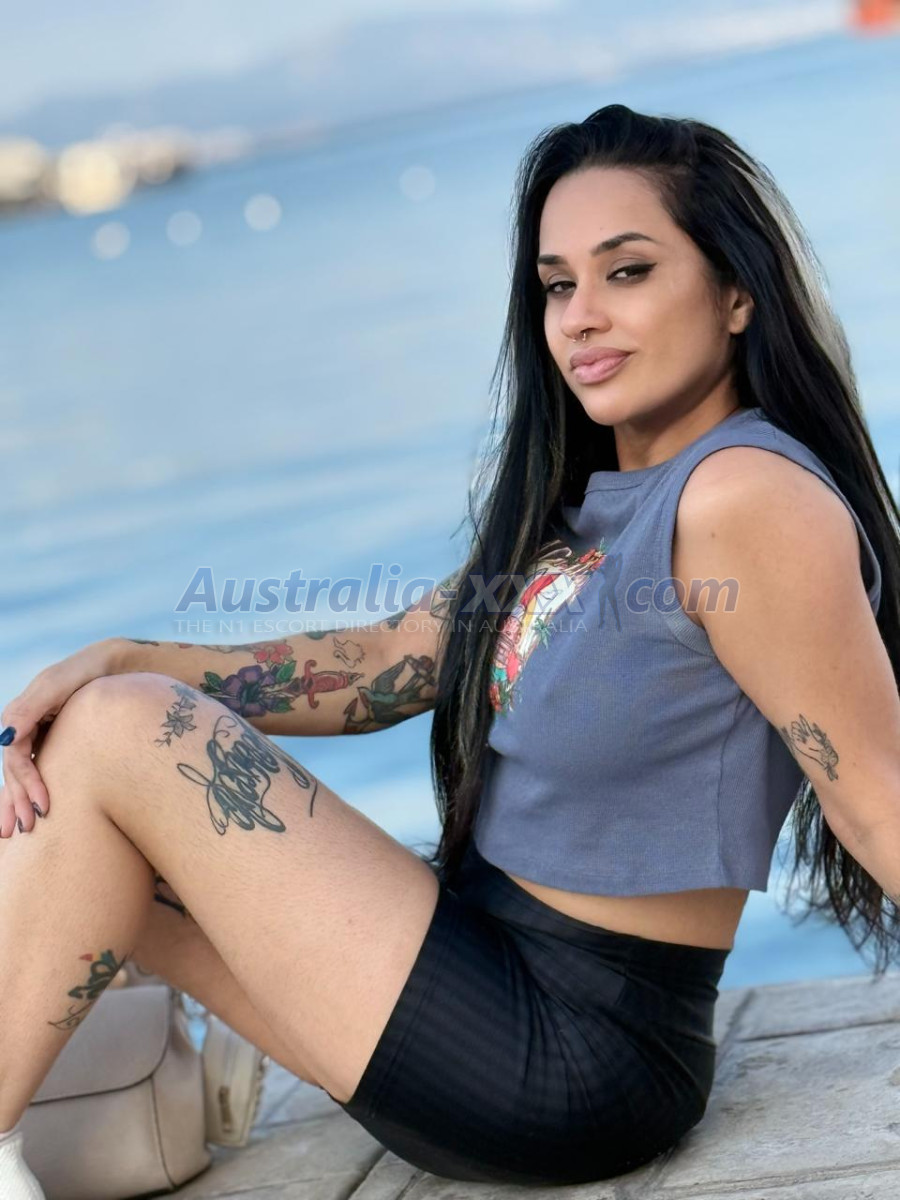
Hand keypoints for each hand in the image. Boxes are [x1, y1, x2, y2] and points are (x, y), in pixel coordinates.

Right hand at [0, 637, 125, 836]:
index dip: (26, 783)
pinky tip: (30, 812)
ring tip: (19, 832)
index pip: (16, 758)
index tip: (44, 806)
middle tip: (26, 829)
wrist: (113, 667)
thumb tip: (5, 738)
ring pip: (21, 775)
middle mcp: (24, 727)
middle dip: (16, 802)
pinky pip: (35, 770)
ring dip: (16, 803)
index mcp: (20, 715)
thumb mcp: (59, 684)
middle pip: (14, 771)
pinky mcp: (51, 742)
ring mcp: (37, 736)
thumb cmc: (88, 673)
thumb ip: (31, 707)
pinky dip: (29, 791)